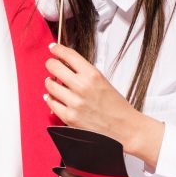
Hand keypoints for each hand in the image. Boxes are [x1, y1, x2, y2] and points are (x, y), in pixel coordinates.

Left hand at [44, 43, 164, 166]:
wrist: (125, 128)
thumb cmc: (116, 105)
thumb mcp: (102, 81)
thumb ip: (84, 72)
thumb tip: (65, 63)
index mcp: (93, 75)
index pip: (68, 55)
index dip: (58, 49)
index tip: (53, 48)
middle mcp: (82, 87)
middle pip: (54, 67)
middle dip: (51, 64)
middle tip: (51, 64)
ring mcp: (74, 103)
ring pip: (50, 86)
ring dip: (50, 82)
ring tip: (53, 82)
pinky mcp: (69, 117)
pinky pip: (51, 103)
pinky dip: (50, 98)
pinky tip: (53, 97)